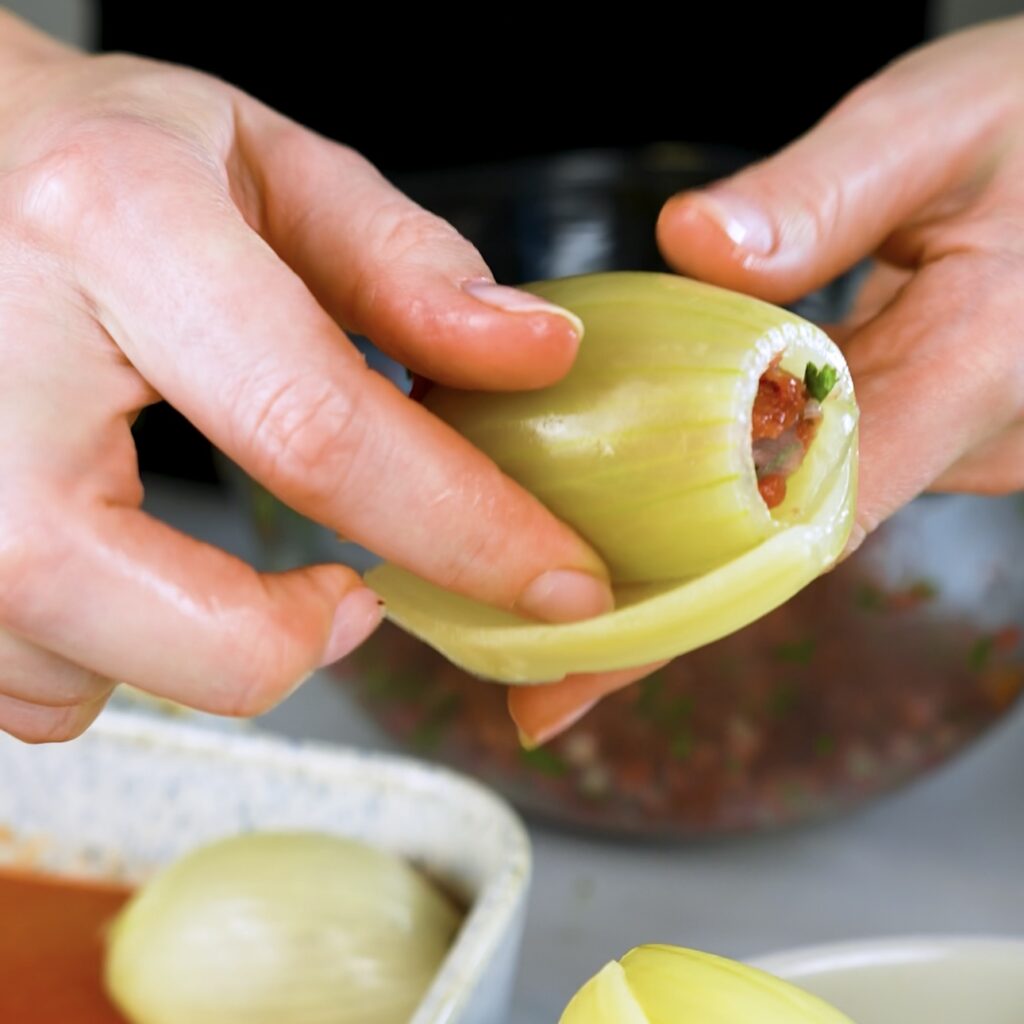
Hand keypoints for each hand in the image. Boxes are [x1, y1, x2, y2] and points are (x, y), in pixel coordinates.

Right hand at [0, 11, 614, 741]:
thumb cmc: (106, 159)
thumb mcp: (269, 167)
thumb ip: (408, 267)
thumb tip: (534, 357)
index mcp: (115, 231)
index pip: (315, 429)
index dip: (461, 530)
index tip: (556, 583)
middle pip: (177, 617)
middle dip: (302, 642)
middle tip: (355, 596)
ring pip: (80, 671)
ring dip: (198, 651)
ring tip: (234, 574)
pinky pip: (21, 680)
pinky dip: (109, 658)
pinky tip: (140, 580)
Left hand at [510, 17, 1023, 743]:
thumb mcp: (937, 129)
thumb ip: (822, 192)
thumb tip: (695, 247)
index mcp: (968, 371)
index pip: (803, 520)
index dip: (683, 613)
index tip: (577, 683)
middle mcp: (961, 441)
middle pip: (779, 555)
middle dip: (656, 619)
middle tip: (531, 677)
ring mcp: (946, 448)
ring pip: (791, 529)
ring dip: (681, 572)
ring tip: (561, 615)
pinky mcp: (925, 431)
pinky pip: (814, 485)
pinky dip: (726, 511)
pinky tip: (648, 517)